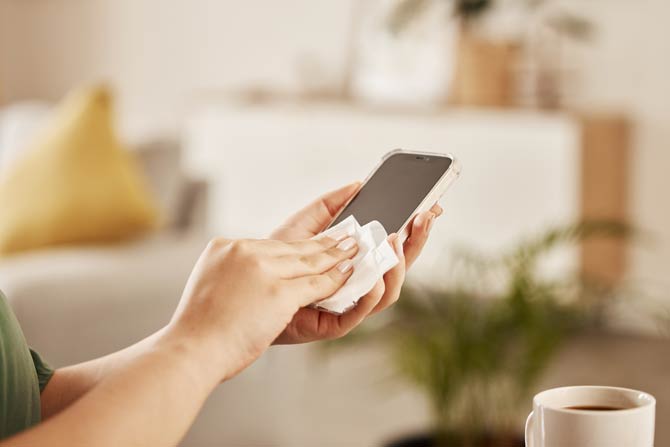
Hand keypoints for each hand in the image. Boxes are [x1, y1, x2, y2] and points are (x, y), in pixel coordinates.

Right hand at [168, 236, 357, 379]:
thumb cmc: (198, 329)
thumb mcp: (210, 285)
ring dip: (335, 257)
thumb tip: (254, 277)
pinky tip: (348, 274)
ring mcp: (262, 270)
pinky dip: (335, 279)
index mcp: (225, 247)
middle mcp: (244, 251)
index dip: (299, 242)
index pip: (272, 243)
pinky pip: (316, 283)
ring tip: (353, 252)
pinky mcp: (278, 291)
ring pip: (309, 261)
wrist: (190, 350)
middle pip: (294, 248)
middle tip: (346, 239)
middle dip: (323, 244)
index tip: (315, 239)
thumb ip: (233, 274)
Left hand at [271, 183, 442, 343]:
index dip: (415, 230)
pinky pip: (362, 312)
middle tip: (424, 217)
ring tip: (394, 241)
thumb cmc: (276, 257)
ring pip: (388, 291)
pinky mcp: (335, 323)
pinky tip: (374, 276)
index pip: (394, 247)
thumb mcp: (306, 223)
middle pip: (399, 267)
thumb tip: (359, 183)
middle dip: (416, 242)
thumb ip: (332, 204)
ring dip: (397, 267)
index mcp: (357, 260)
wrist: (247, 286)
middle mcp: (359, 282)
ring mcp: (350, 303)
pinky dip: (371, 294)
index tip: (430, 207)